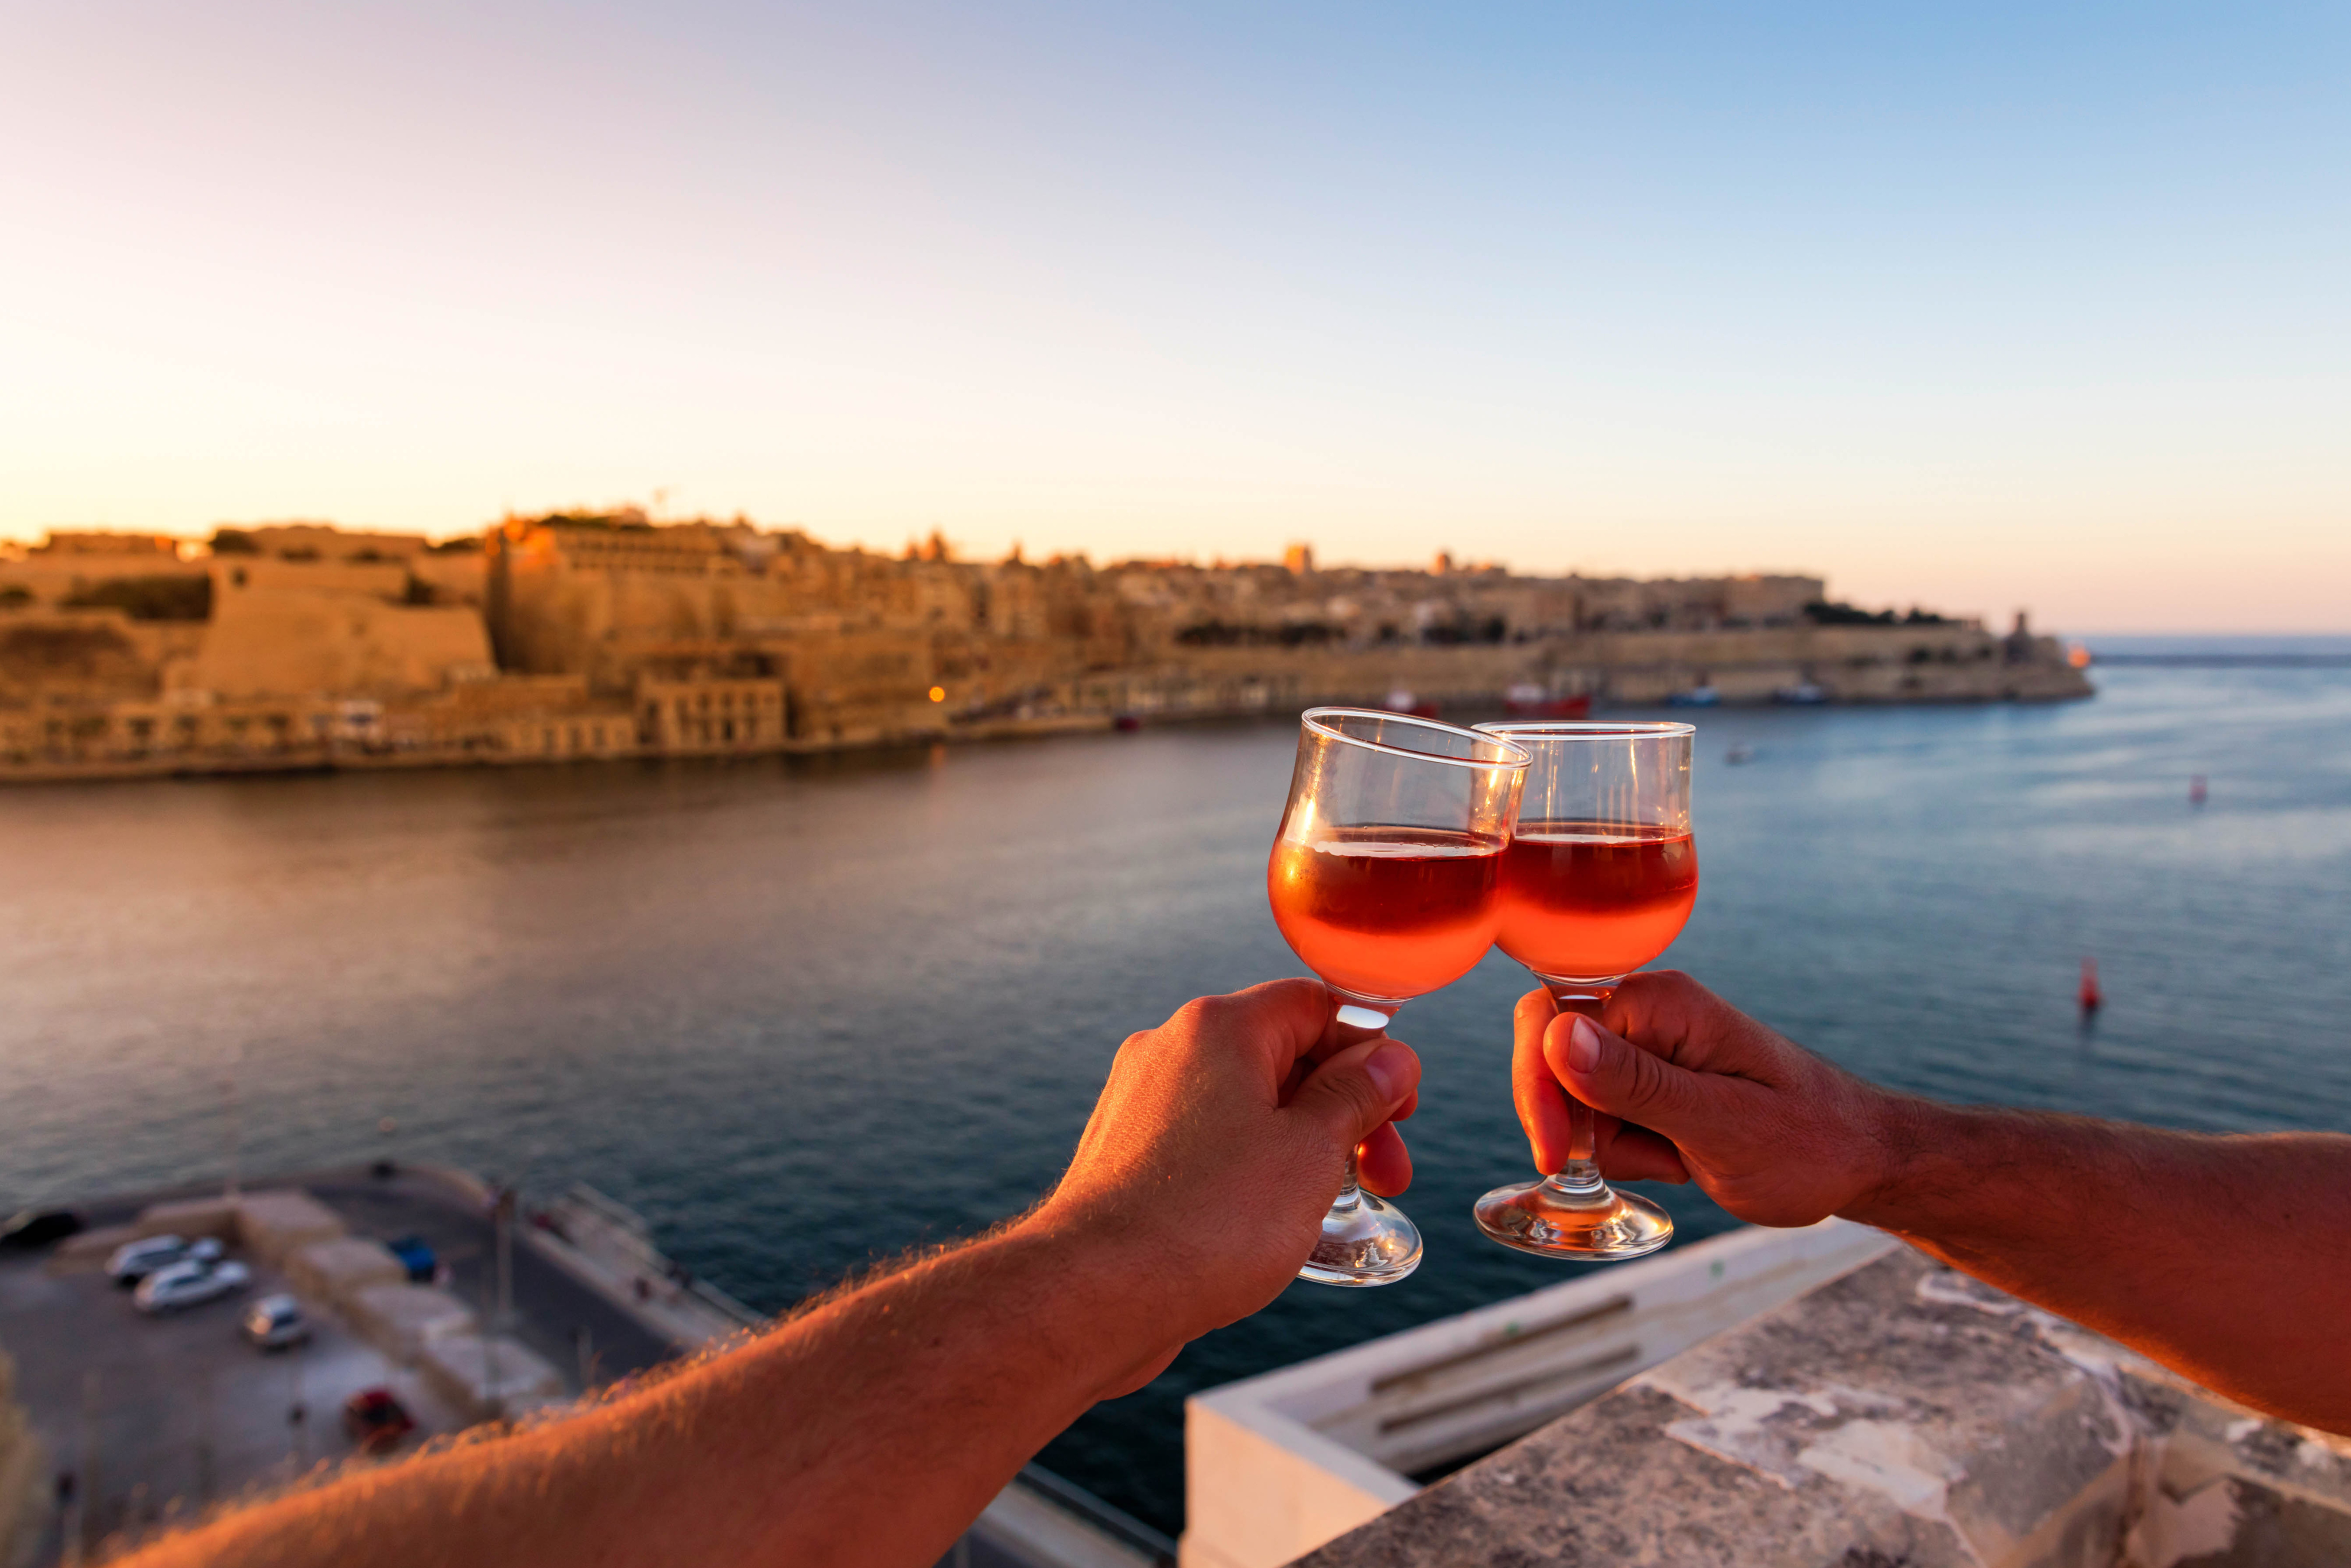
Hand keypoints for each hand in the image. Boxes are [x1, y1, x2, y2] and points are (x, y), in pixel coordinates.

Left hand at [1032, 979, 1421, 1356]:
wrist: (1095, 1294)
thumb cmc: (1207, 1222)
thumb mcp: (1311, 1152)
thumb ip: (1356, 1096)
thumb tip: (1391, 1059)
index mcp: (1219, 1028)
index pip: (1316, 1004)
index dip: (1370, 1051)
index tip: (1399, 1108)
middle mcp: (1172, 1050)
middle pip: (1284, 1056)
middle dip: (1345, 1111)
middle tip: (1388, 1173)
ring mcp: (1143, 1102)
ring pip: (1247, 1104)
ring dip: (1304, 1144)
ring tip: (1335, 1203)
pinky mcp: (1129, 1154)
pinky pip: (1209, 1142)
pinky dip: (1252, 1167)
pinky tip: (1272, 1219)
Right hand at [1518, 971, 1897, 1228]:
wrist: (1859, 1163)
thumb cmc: (1810, 1143)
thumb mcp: (1721, 1123)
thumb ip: (1636, 1082)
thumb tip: (1556, 1037)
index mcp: (1660, 1002)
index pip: (1548, 1021)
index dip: (1539, 1087)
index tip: (1559, 1153)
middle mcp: (1646, 1014)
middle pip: (1548, 1055)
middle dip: (1573, 1121)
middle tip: (1630, 1164)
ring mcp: (1648, 1049)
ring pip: (1572, 1098)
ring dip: (1612, 1145)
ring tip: (1682, 1160)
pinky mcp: (1652, 1085)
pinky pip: (1600, 1119)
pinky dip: (1629, 1153)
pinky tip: (1681, 1161)